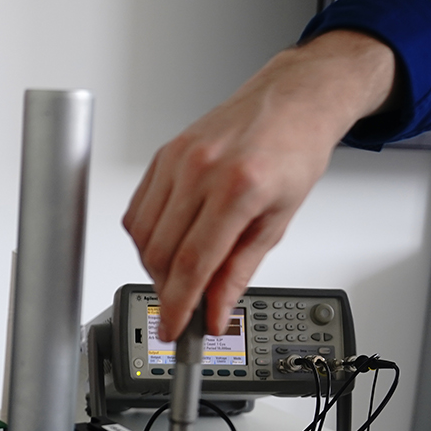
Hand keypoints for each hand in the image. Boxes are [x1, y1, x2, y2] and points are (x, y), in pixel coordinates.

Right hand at [122, 30, 395, 339]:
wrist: (291, 100)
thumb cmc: (293, 151)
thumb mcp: (278, 220)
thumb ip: (240, 271)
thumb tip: (216, 310)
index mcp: (238, 188)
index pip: (193, 263)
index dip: (178, 305)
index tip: (175, 330)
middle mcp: (201, 170)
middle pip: (161, 253)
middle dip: (167, 291)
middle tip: (182, 309)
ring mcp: (177, 160)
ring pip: (142, 234)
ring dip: (154, 266)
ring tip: (178, 278)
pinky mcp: (162, 155)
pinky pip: (137, 209)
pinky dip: (145, 237)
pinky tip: (166, 245)